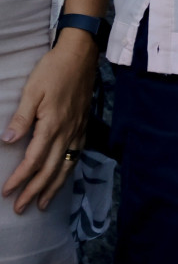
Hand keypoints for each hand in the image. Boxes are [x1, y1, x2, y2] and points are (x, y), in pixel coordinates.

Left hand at [0, 32, 94, 211]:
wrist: (81, 55)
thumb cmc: (53, 71)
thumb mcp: (31, 91)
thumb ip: (21, 117)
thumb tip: (7, 141)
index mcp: (52, 124)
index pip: (34, 160)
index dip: (20, 179)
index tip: (6, 192)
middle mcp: (67, 131)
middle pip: (51, 169)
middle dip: (34, 191)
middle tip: (20, 208)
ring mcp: (78, 129)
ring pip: (66, 166)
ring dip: (53, 187)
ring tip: (42, 204)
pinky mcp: (83, 125)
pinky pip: (77, 155)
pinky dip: (68, 171)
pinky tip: (63, 177)